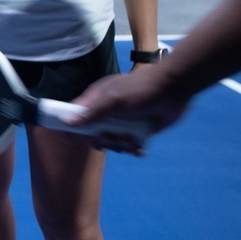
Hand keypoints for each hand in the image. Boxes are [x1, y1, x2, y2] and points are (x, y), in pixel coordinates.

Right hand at [65, 69, 189, 154]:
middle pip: (92, 135)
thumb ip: (91, 112)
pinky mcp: (137, 132)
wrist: (174, 91)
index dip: (71, 128)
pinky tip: (140, 148)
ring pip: (111, 143)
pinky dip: (133, 149)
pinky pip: (129, 147)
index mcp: (96, 101)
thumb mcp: (113, 99)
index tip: (72, 140)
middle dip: (103, 140)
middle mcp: (106, 113)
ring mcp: (122, 123)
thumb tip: (66, 122)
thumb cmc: (140, 90)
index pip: (74, 116)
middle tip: (114, 137)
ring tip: (132, 140)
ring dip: (121, 146)